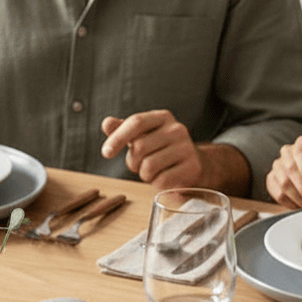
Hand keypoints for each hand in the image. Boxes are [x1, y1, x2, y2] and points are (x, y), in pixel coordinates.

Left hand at [100, 110, 248, 194]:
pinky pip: (162, 180)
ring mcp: (186, 148)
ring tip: (153, 171)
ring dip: (144, 174)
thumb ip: (123, 130)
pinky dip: (157, 183)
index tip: (106, 153)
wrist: (195, 164)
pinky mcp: (192, 167)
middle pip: (140, 147)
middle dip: (133, 162)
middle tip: (140, 165)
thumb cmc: (162, 149)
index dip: (118, 137)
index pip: (136, 122)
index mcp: (162, 117)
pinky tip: (164, 178)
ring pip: (149, 166)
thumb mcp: (143, 136)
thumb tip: (107, 123)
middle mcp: (177, 129)